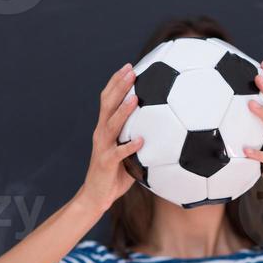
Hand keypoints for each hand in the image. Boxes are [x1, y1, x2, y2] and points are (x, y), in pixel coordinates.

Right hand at [74, 63, 142, 213]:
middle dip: (119, 86)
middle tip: (131, 70)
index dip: (116, 82)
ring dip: (123, 111)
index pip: (108, 99)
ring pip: (111, 124)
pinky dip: (130, 146)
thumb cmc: (115, 175)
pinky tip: (141, 140)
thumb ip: (140, 139)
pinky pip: (119, 153)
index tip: (129, 66)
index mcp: (105, 128)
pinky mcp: (106, 163)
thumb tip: (166, 130)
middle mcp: (101, 133)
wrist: (96, 196)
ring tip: (135, 98)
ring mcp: (102, 147)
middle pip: (107, 104)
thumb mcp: (129, 153)